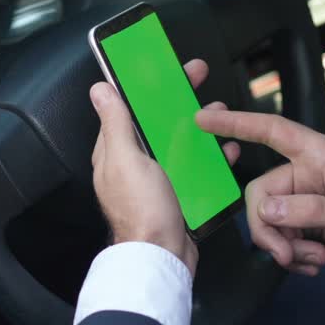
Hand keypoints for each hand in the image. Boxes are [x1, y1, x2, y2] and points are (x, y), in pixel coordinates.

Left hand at [90, 59, 239, 275]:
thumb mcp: (126, 159)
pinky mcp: (177, 194)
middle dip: (179, 98)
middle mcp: (134, 164)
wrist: (162, 257)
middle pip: (157, 122)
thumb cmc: (142, 211)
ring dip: (199, 125)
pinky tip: (225, 150)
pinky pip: (194, 168)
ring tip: (219, 111)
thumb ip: (115, 124)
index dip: (147, 85)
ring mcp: (156, 180)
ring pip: (179, 142)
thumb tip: (99, 90)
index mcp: (116, 152)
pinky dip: (210, 157)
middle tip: (200, 78)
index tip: (166, 67)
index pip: (129, 108)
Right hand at [194, 109, 324, 273]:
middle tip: (288, 254)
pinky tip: (314, 263)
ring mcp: (306, 199)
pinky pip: (281, 236)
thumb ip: (310, 211)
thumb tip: (269, 211)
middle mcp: (308, 173)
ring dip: (286, 246)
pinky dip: (292, 254)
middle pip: (262, 194)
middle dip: (270, 229)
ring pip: (269, 220)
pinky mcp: (307, 222)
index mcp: (321, 156)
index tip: (204, 118)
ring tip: (315, 261)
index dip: (237, 122)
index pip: (272, 131)